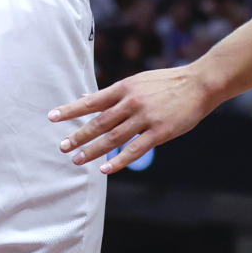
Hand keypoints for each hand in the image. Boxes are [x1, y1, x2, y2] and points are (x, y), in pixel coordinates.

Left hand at [48, 63, 213, 174]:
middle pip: (99, 122)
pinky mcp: (159, 132)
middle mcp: (131, 102)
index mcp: (125, 87)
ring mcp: (145, 117)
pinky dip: (118, 161)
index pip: (92, 100)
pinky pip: (134, 149)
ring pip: (112, 137)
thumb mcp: (137, 82)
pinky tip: (105, 170)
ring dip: (92, 150)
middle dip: (78, 135)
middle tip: (61, 146)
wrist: (199, 83)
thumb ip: (114, 95)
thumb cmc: (167, 83)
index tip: (52, 116)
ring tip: (76, 159)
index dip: (71, 109)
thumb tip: (86, 100)